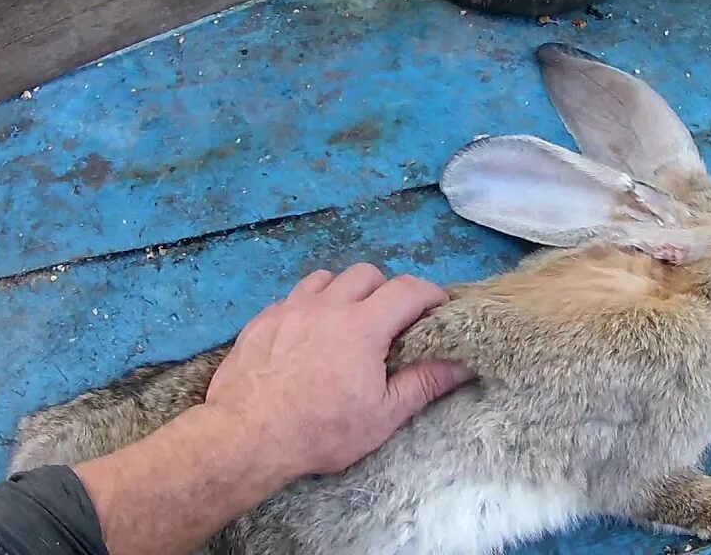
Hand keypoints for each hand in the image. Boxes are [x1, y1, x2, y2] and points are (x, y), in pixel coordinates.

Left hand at [204, 264, 473, 477]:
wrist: (247, 436)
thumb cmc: (320, 431)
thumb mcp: (383, 415)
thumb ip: (424, 383)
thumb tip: (463, 365)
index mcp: (363, 325)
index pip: (408, 289)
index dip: (430, 294)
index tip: (437, 310)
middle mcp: (327, 305)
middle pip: (367, 274)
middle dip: (386, 290)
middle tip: (390, 322)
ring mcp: (290, 308)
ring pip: (326, 278)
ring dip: (344, 292)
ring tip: (347, 322)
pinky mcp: (262, 319)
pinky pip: (294, 296)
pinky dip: (310, 306)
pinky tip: (307, 335)